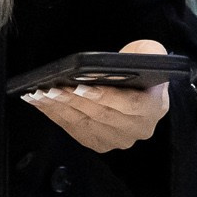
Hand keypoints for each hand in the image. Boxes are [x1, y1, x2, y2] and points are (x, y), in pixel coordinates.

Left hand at [25, 37, 173, 153]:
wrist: (139, 90)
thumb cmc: (141, 70)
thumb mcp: (150, 53)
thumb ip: (145, 53)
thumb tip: (114, 64)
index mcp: (155, 107)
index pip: (129, 104)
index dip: (104, 96)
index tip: (80, 87)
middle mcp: (139, 129)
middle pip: (102, 115)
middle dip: (74, 101)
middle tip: (52, 88)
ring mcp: (118, 139)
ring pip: (85, 124)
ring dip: (60, 108)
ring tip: (42, 94)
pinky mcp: (100, 144)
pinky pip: (74, 130)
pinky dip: (56, 115)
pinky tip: (42, 102)